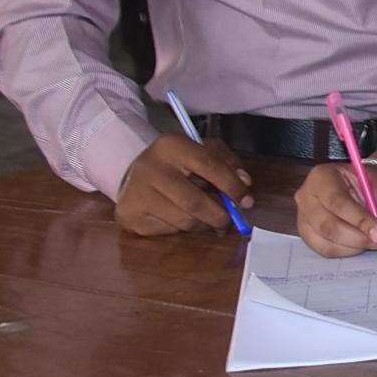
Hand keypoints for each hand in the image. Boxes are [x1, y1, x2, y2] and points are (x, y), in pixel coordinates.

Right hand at [113, 133, 251, 236]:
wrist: (134, 175)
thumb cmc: (176, 164)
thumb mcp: (202, 151)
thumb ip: (227, 162)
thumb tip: (245, 183)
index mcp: (171, 145)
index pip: (209, 165)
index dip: (232, 186)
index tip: (246, 201)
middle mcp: (150, 167)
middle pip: (195, 202)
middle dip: (219, 216)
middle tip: (228, 220)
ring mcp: (136, 192)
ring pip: (183, 221)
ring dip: (201, 224)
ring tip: (202, 216)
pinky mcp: (129, 215)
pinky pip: (168, 232)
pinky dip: (181, 229)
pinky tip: (178, 217)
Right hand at [296, 159, 376, 257]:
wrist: (365, 188)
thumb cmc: (372, 186)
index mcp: (322, 176)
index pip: (337, 201)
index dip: (360, 220)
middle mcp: (306, 196)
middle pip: (328, 225)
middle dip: (359, 238)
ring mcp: (302, 216)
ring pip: (326, 241)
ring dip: (355, 246)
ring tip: (375, 241)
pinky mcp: (306, 233)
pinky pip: (325, 250)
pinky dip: (347, 251)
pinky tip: (362, 243)